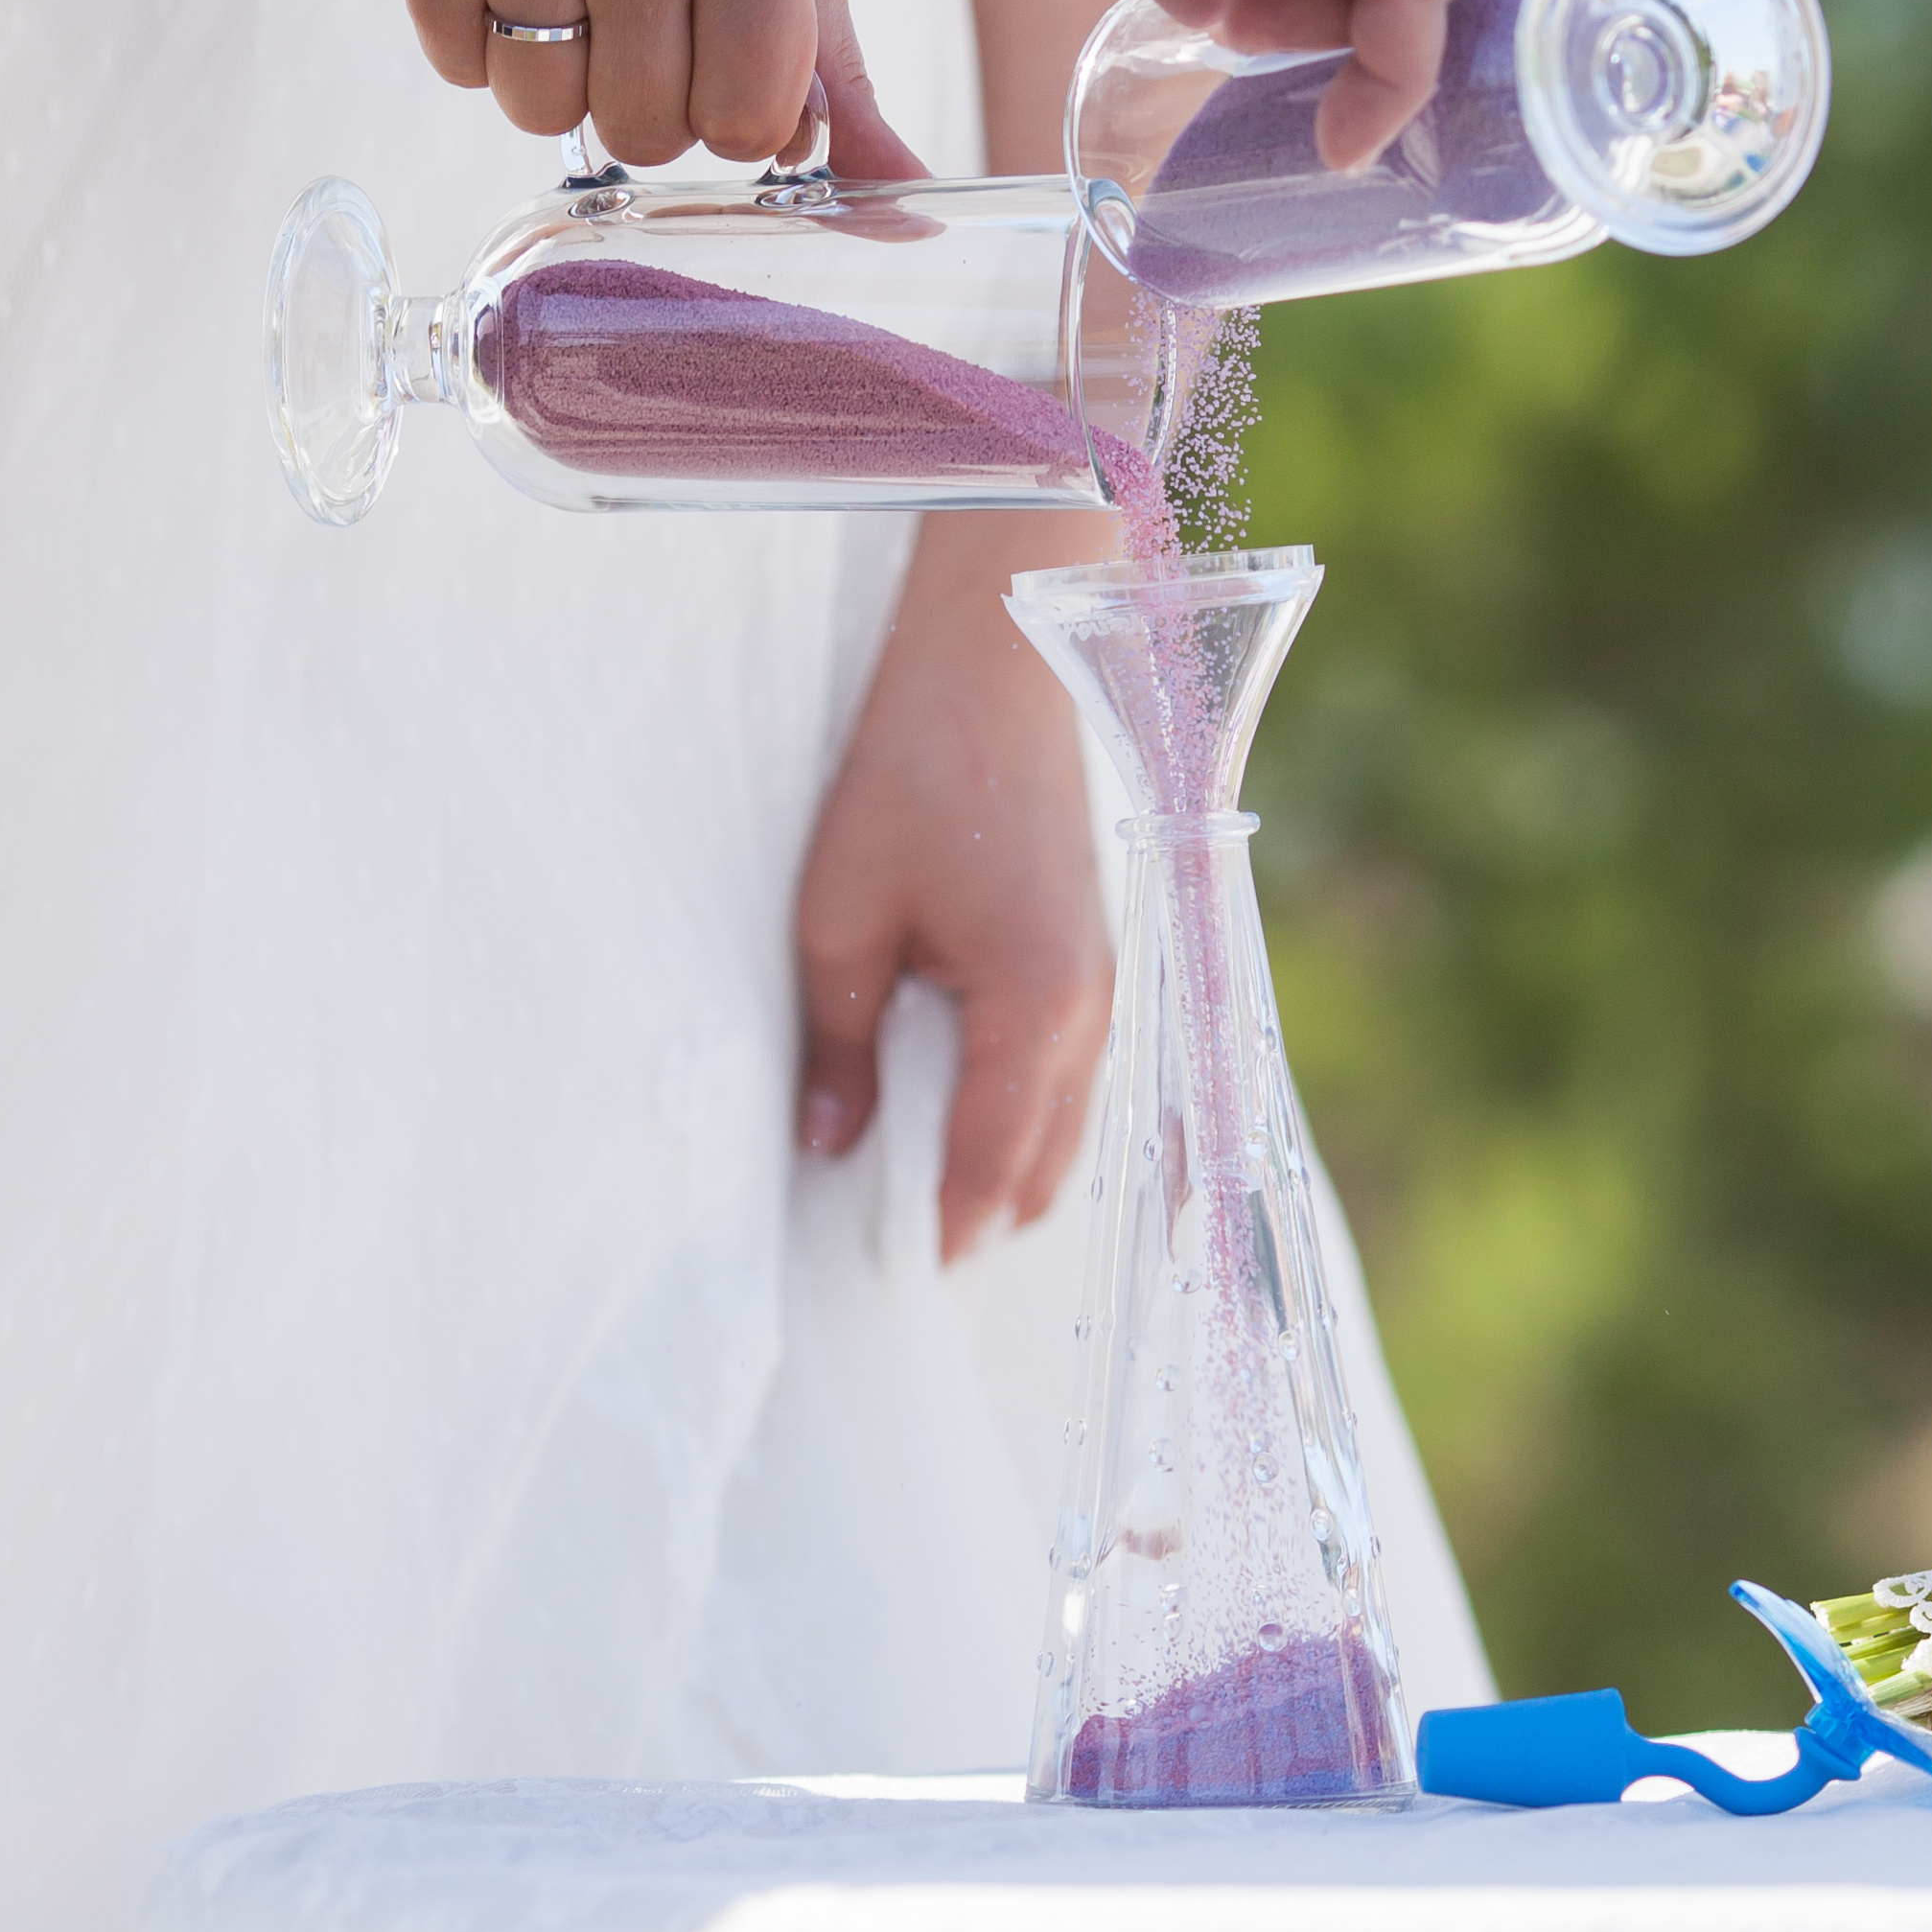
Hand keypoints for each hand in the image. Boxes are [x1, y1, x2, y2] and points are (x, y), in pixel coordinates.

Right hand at [397, 0, 925, 174]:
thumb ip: (838, 77)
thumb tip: (902, 205)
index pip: (749, 127)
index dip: (735, 108)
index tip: (722, 46)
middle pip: (643, 134)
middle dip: (648, 93)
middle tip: (645, 1)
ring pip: (541, 113)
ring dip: (559, 72)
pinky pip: (457, 63)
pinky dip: (479, 37)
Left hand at [794, 510, 1115, 1259]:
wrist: (992, 657)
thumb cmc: (914, 770)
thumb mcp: (839, 914)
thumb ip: (838, 1042)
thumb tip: (827, 1145)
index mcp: (1037, 1010)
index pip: (990, 1174)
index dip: (932, 1237)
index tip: (867, 1274)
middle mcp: (1092, 1013)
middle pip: (1044, 1175)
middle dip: (969, 1221)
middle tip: (876, 1239)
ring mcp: (1104, 985)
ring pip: (1064, 1132)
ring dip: (996, 1171)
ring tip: (903, 1180)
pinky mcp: (1093, 957)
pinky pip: (1067, 1078)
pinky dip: (1017, 1117)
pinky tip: (947, 1103)